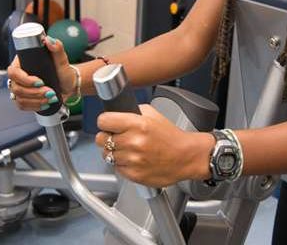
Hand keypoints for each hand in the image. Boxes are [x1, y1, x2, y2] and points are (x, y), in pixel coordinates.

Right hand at [5, 38, 73, 111]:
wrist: (67, 84)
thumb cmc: (63, 70)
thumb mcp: (61, 59)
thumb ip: (57, 48)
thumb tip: (48, 40)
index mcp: (22, 63)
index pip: (13, 72)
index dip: (24, 79)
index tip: (40, 82)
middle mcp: (18, 76)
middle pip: (16, 87)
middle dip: (34, 92)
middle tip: (49, 92)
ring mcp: (19, 88)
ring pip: (19, 98)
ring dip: (36, 100)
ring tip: (50, 97)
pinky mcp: (23, 99)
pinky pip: (22, 105)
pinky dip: (34, 106)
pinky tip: (44, 104)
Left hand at [96, 105, 214, 187]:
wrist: (186, 157)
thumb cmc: (171, 137)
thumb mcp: (153, 114)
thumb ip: (132, 112)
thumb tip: (115, 112)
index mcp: (137, 124)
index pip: (103, 121)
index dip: (105, 122)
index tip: (107, 123)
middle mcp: (133, 142)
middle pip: (101, 139)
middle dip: (106, 137)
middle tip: (116, 137)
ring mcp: (133, 160)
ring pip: (106, 155)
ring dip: (114, 152)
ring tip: (128, 149)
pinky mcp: (134, 175)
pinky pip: (116, 168)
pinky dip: (122, 164)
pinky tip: (133, 159)